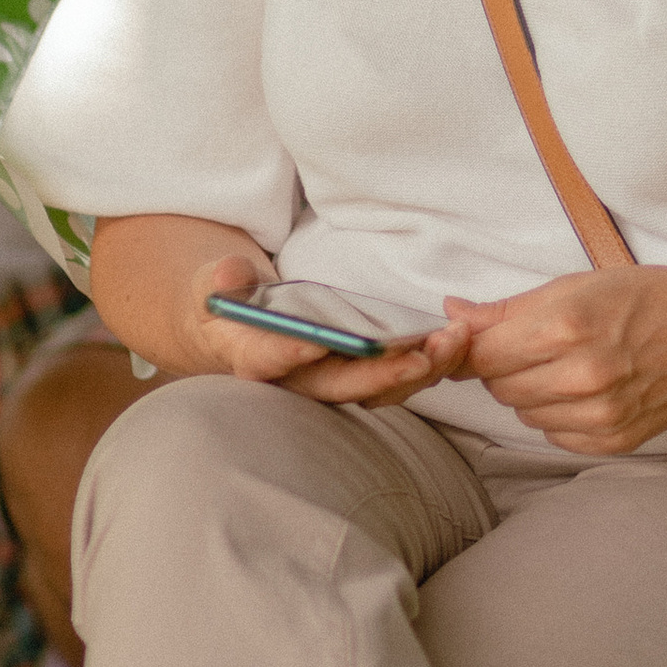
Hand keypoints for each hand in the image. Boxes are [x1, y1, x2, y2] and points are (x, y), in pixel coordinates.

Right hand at [179, 249, 453, 405]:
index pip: (268, 361)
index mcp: (252, 357)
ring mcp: (330, 380)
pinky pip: (395, 377)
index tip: (314, 344)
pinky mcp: (357, 374)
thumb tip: (228, 276)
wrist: (240, 328)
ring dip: (417, 370)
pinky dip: (427, 362)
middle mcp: (295, 379)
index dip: (289, 354)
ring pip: (376, 389)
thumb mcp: (213, 285)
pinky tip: (454, 339)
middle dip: (380, 375)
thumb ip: (222, 280)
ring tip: (451, 341)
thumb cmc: (227, 304)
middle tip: (418, 356)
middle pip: (338, 386)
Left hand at [431, 266, 666, 455]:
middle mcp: (580, 377)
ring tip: (568, 364)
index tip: (478, 340)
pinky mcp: (611, 440)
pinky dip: (557, 415)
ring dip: (531, 391)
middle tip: (538, 344)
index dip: (475, 347)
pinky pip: (553, 434)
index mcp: (567, 328)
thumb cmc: (648, 298)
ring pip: (523, 413)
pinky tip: (586, 389)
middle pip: (499, 386)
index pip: (483, 355)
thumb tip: (451, 315)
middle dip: (506, 366)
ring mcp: (598, 415)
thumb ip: (508, 309)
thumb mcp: (577, 285)